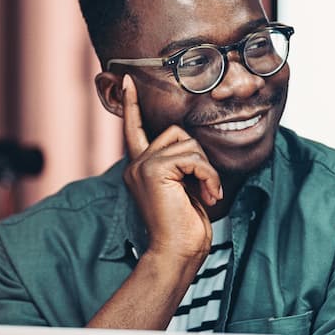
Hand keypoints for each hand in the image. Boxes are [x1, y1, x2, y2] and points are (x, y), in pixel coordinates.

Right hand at [119, 74, 219, 261]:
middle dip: (199, 158)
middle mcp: (136, 164)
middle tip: (205, 187)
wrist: (177, 253)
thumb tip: (192, 148)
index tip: (126, 81)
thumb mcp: (183, 189)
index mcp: (140, 168)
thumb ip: (180, 165)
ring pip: (188, 144)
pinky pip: (194, 158)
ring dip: (206, 170)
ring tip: (206, 194)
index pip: (135, 129)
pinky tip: (207, 196)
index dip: (131, 105)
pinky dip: (208, 177)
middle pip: (177, 133)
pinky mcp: (154, 170)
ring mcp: (142, 166)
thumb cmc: (185, 228)